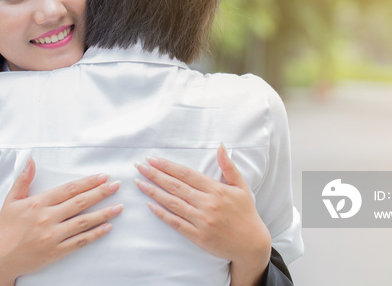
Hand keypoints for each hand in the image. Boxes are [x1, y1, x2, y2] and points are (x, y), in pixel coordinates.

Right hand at [0, 159, 122, 285]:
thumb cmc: (4, 229)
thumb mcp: (11, 201)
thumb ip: (23, 180)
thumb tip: (31, 160)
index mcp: (38, 203)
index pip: (69, 189)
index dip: (88, 182)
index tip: (103, 176)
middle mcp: (47, 218)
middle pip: (80, 202)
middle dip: (101, 193)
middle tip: (116, 186)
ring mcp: (53, 236)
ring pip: (83, 222)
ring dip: (104, 213)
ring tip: (119, 206)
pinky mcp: (56, 252)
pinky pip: (80, 241)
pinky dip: (95, 234)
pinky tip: (108, 227)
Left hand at [135, 145, 270, 285]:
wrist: (252, 245)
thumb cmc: (247, 214)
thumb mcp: (241, 187)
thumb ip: (228, 166)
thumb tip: (220, 146)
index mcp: (216, 190)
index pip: (187, 174)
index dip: (168, 166)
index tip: (153, 159)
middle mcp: (207, 204)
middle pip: (176, 186)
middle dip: (155, 174)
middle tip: (139, 166)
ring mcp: (202, 221)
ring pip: (173, 203)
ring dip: (153, 192)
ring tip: (139, 182)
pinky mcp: (198, 236)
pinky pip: (176, 223)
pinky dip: (162, 214)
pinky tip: (150, 205)